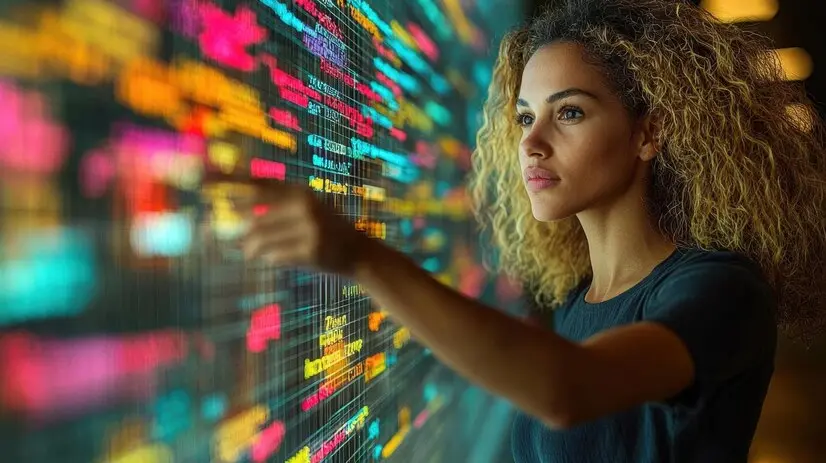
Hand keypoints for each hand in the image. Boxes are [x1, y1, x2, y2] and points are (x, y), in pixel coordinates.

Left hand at [211, 176, 373, 275]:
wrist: (359, 252)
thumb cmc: (326, 228)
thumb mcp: (307, 206)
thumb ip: (277, 202)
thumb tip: (234, 208)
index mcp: (300, 191)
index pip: (257, 183)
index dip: (228, 181)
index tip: (201, 181)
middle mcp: (304, 206)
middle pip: (254, 216)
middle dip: (236, 225)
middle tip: (224, 230)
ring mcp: (309, 229)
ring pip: (261, 239)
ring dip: (250, 248)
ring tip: (249, 251)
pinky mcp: (311, 251)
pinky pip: (274, 256)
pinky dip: (269, 258)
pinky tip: (273, 257)